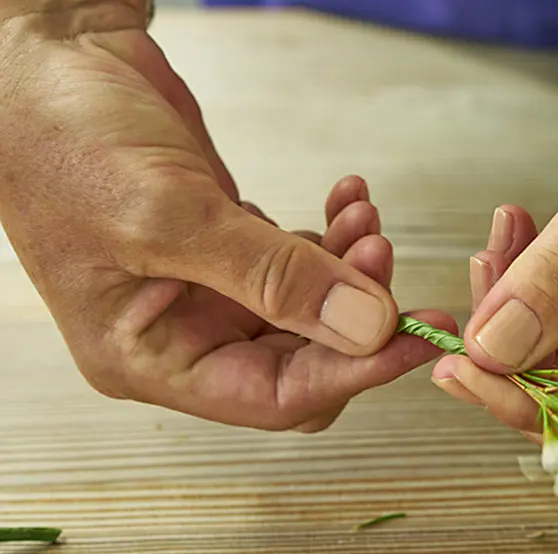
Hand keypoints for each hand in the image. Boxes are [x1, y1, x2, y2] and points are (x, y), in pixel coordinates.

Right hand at [0, 3, 454, 430]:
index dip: (352, 373)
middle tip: (385, 261)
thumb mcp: (170, 216)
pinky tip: (348, 199)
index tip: (415, 338)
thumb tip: (366, 327)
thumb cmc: (65, 141)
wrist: (49, 60)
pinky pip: (305, 261)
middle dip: (355, 314)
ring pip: (313, 309)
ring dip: (352, 269)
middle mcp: (185, 333)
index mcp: (150, 358)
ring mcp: (214, 288)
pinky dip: (336, 235)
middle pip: (303, 357)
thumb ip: (272, 278)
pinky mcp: (234, 244)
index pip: (274, 397)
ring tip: (366, 219)